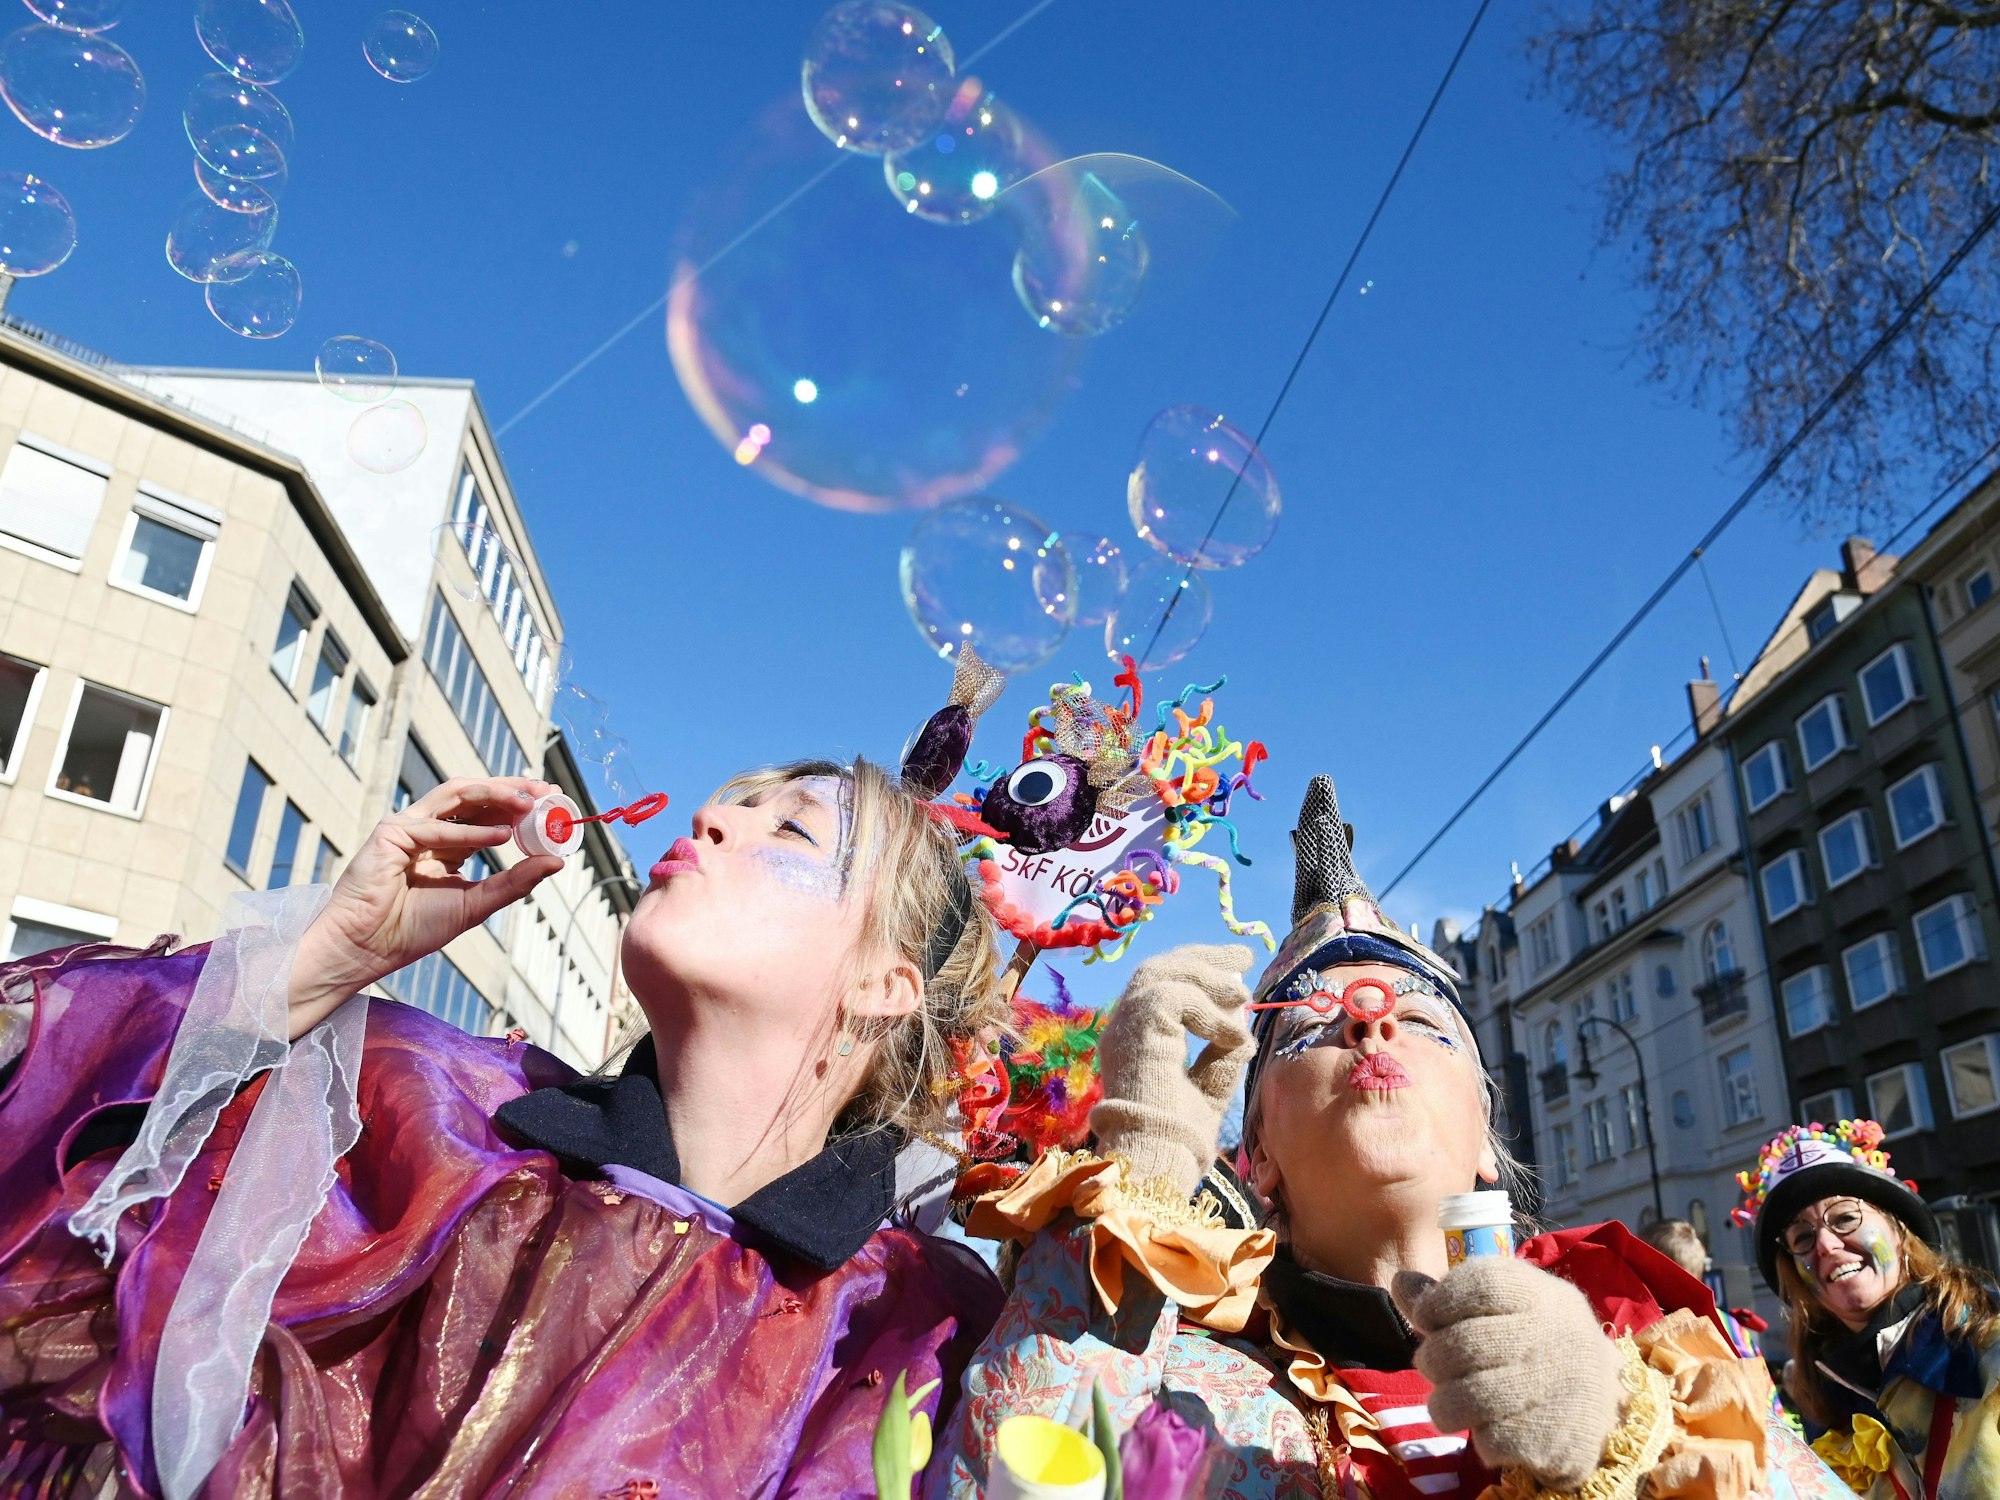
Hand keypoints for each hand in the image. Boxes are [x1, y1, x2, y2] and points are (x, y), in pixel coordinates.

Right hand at [287, 777, 564, 1036]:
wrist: (365, 949)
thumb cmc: (412, 930)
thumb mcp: (476, 905)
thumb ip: (515, 882)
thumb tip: (556, 861)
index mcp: (447, 847)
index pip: (487, 814)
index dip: (519, 805)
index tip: (553, 801)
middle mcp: (429, 832)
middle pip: (474, 797)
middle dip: (512, 790)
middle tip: (546, 791)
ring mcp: (408, 828)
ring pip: (456, 796)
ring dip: (494, 795)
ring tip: (528, 803)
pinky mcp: (389, 834)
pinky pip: (436, 828)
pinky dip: (471, 832)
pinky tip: (501, 836)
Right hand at [1088, 943, 1254, 1196]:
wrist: (1159, 1158)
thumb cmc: (1178, 1136)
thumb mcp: (1209, 1087)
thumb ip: (1221, 1054)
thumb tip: (1243, 1025)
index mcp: (1134, 1040)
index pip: (1161, 986)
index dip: (1198, 970)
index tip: (1237, 968)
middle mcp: (1122, 1027)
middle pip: (1159, 969)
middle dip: (1205, 958)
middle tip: (1244, 958)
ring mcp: (1124, 1025)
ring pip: (1164, 973)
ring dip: (1210, 978)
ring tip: (1243, 995)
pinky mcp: (1137, 1027)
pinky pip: (1177, 997)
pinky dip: (1210, 1011)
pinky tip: (1231, 1034)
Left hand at [1391, 1258, 1624, 1486]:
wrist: (1606, 1408)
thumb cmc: (1537, 1347)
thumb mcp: (1506, 1309)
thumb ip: (1450, 1297)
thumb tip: (1401, 1282)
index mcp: (1543, 1296)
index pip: (1484, 1283)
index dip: (1440, 1300)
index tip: (1425, 1317)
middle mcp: (1556, 1337)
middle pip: (1465, 1343)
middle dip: (1432, 1359)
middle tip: (1431, 1366)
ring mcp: (1559, 1388)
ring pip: (1470, 1397)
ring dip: (1443, 1404)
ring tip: (1447, 1404)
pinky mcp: (1557, 1438)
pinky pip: (1492, 1439)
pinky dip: (1479, 1438)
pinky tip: (1488, 1428)